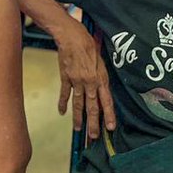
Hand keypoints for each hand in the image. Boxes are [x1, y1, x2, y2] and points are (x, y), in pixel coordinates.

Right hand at [54, 19, 115, 139]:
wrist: (72, 36)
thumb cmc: (88, 44)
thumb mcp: (100, 61)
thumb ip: (101, 77)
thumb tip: (102, 92)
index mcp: (100, 78)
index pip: (106, 101)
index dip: (109, 115)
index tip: (110, 128)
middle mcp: (89, 82)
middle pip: (92, 107)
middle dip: (93, 123)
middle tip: (93, 137)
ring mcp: (76, 81)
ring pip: (78, 103)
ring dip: (78, 117)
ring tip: (79, 130)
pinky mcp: (65, 77)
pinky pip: (65, 93)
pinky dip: (63, 103)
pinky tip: (62, 113)